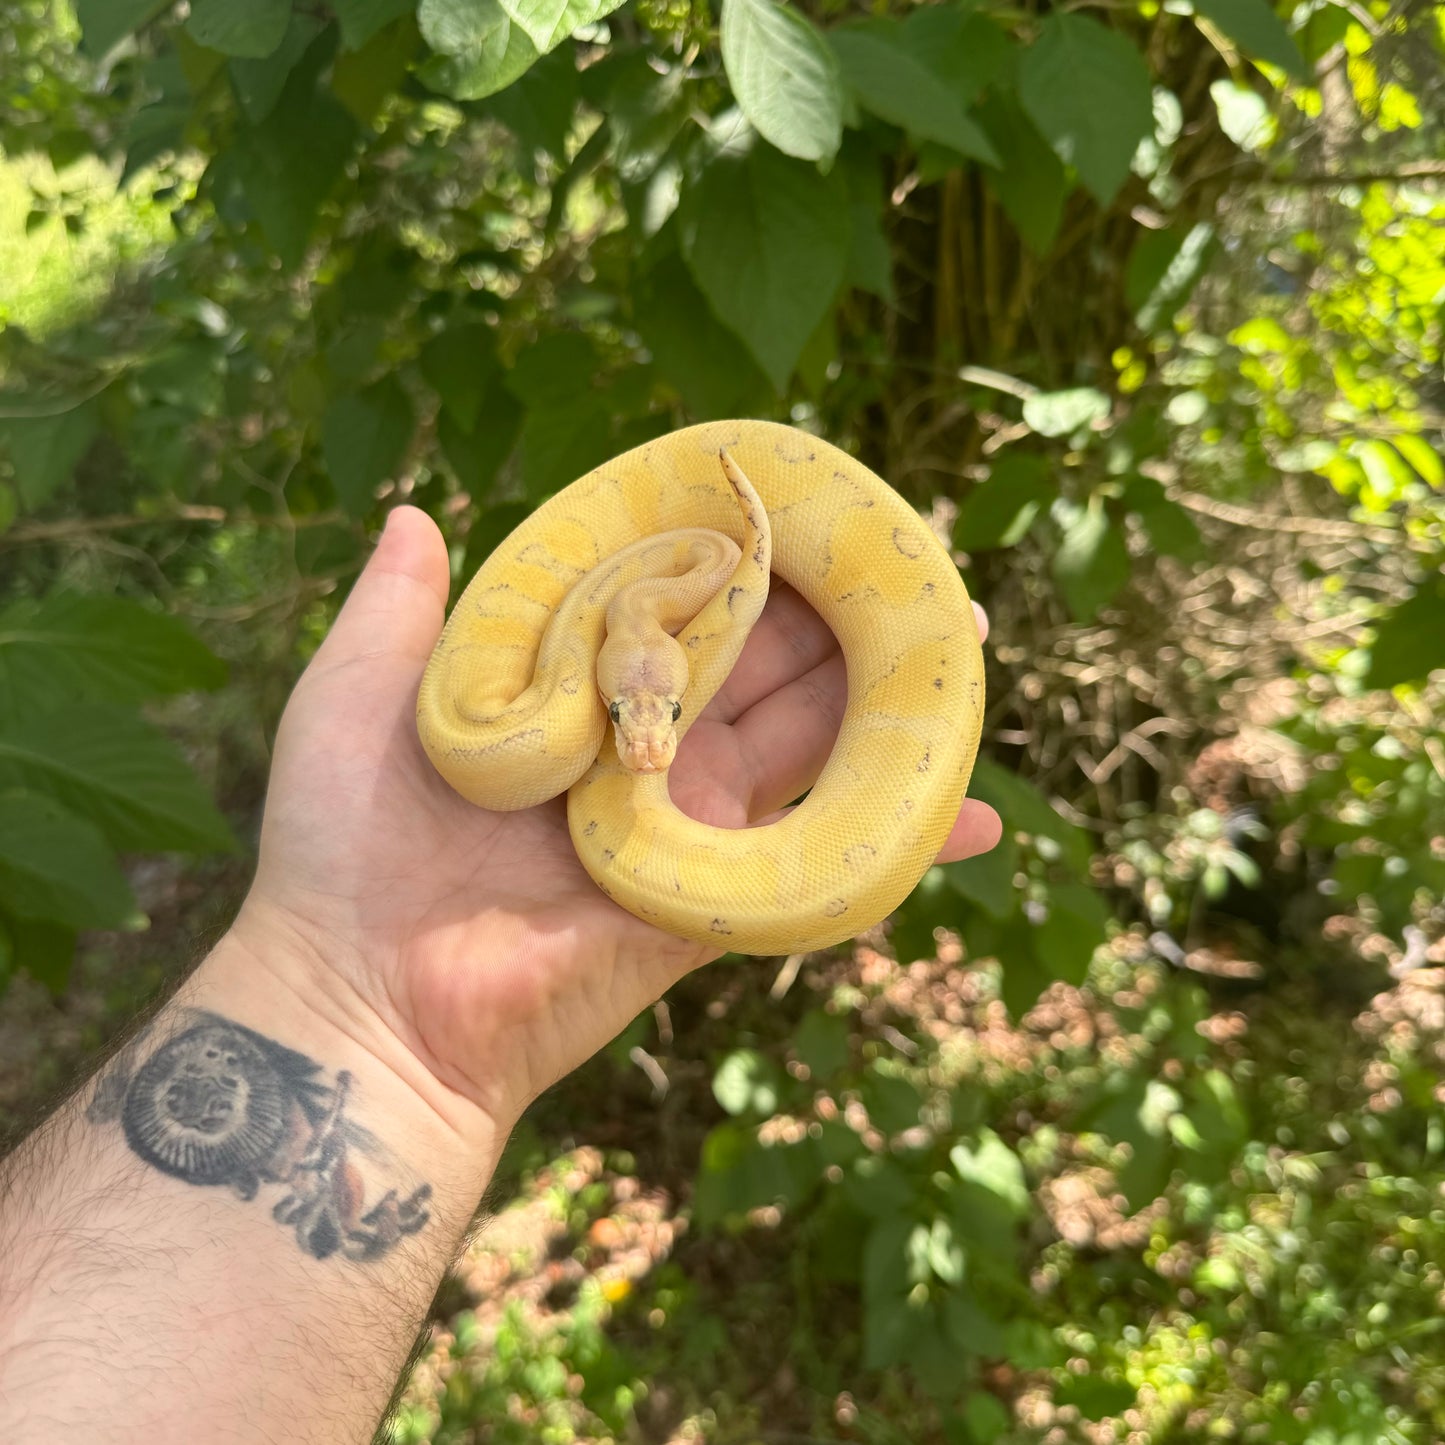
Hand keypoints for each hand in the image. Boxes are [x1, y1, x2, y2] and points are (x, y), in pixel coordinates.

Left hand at [235, 506, 1001, 1130]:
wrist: (365, 1000)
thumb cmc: (344, 844)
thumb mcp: (356, 700)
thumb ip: (397, 610)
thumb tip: (412, 513)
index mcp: (574, 690)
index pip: (676, 604)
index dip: (740, 555)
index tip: (804, 502)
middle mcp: (642, 746)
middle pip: (763, 663)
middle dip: (839, 612)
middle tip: (918, 560)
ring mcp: (687, 821)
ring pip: (808, 743)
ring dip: (887, 699)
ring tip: (963, 642)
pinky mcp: (716, 897)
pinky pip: (819, 859)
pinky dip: (905, 845)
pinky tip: (980, 815)